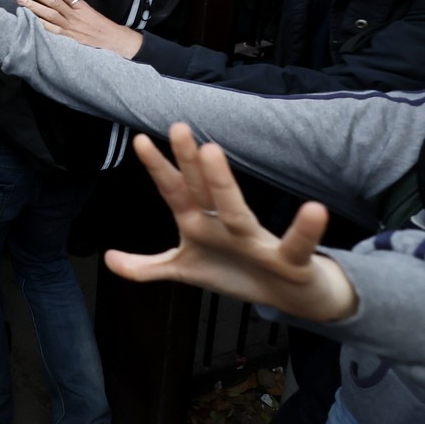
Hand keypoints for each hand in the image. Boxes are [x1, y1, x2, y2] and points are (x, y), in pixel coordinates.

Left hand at [16, 0, 143, 58]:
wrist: (114, 42)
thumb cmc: (101, 25)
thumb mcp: (89, 11)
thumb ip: (74, 4)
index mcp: (81, 6)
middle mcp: (74, 16)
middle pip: (52, 1)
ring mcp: (70, 28)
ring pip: (48, 14)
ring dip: (32, 6)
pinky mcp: (67, 39)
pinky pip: (50, 31)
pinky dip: (38, 25)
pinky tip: (27, 20)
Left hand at [105, 124, 358, 323]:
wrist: (293, 296)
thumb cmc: (237, 273)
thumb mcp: (187, 271)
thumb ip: (148, 267)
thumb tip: (109, 261)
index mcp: (201, 224)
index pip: (175, 192)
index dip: (158, 169)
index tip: (140, 140)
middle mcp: (227, 225)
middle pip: (204, 190)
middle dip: (189, 161)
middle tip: (177, 127)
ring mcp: (256, 241)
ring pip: (237, 211)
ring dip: (224, 183)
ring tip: (212, 151)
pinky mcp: (289, 260)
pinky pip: (296, 245)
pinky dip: (306, 230)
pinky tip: (315, 211)